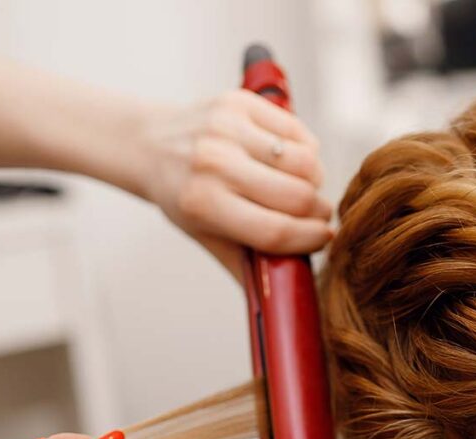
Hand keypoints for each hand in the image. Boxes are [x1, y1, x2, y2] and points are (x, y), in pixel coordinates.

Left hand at [135, 90, 333, 278]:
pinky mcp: (240, 103)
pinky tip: (292, 161)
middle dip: (318, 211)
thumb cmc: (186, 198)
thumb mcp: (207, 238)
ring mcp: (227, 129)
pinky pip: (299, 133)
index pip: (276, 230)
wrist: (149, 145)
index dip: (310, 239)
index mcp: (203, 204)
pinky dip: (306, 151)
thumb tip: (291, 298)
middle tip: (317, 215)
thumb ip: (249, 269)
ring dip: (315, 179)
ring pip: (306, 162)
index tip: (325, 239)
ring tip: (303, 186)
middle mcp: (214, 163)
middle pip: (297, 196)